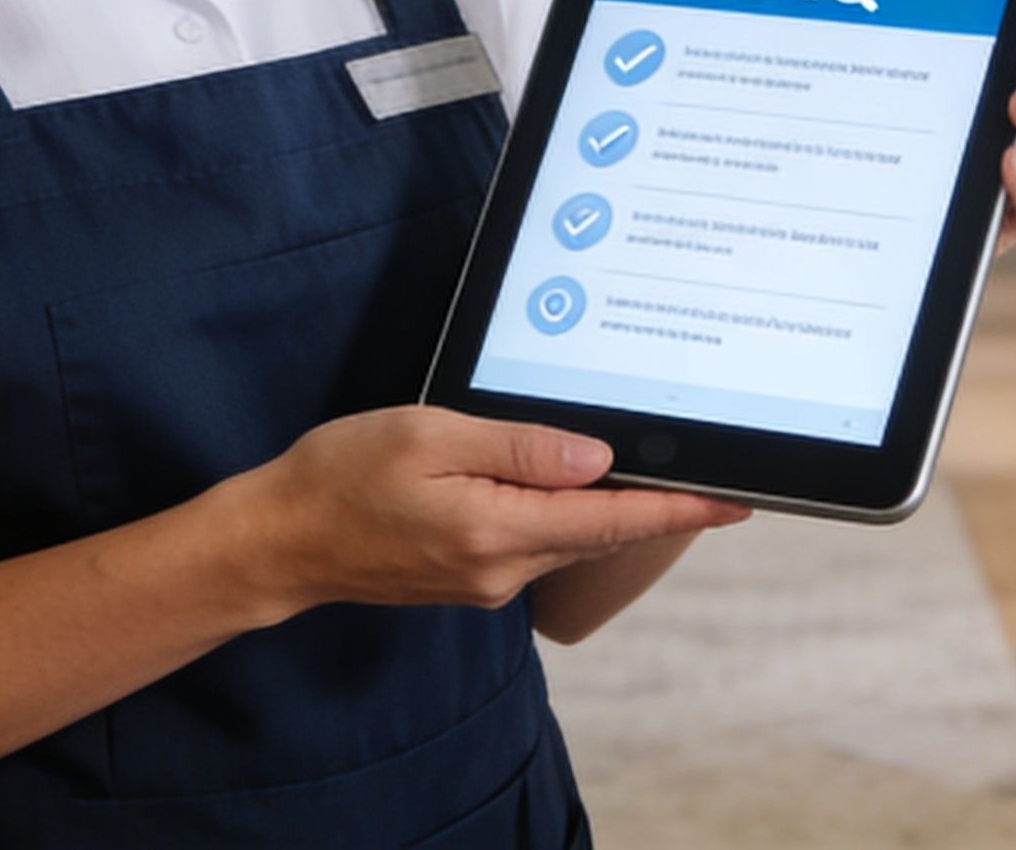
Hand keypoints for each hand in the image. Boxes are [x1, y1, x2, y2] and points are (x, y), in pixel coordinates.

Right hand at [223, 407, 747, 616]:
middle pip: (600, 532)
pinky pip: (537, 540)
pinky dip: (568, 512)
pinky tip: (576, 483)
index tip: (735, 499)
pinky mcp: (472, 575)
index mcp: (498, 531)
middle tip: (713, 469)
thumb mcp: (430, 437)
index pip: (612, 520)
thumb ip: (518, 448)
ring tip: (659, 470)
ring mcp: (488, 578)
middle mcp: (503, 568)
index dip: (679, 509)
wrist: (280, 540)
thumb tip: (598, 457)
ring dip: (613, 506)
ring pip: (570, 537)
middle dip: (658, 503)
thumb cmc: (341, 477)